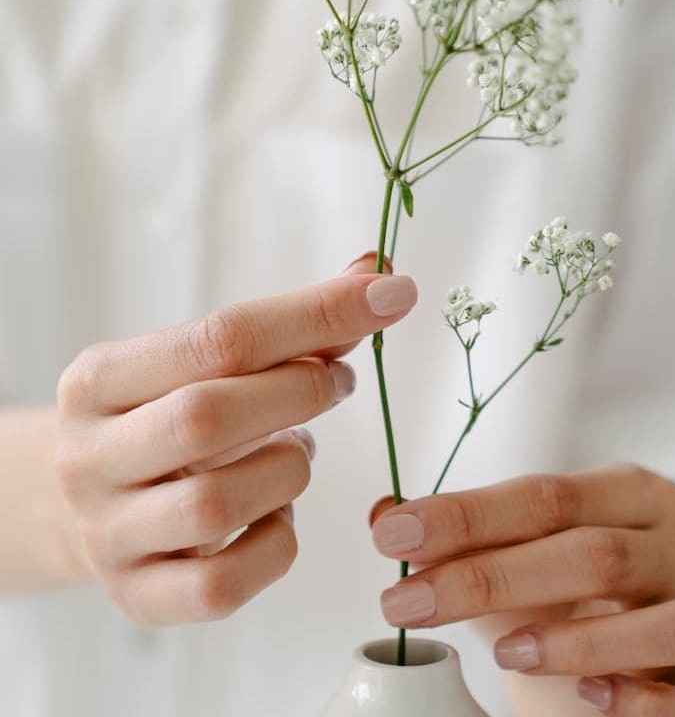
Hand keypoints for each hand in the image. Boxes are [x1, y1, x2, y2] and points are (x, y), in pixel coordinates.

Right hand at [56, 253, 415, 624]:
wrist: (87, 503)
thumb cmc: (163, 419)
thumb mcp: (201, 367)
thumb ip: (291, 328)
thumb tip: (378, 278)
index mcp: (100, 381)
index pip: (219, 337)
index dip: (315, 315)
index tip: (389, 295)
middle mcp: (89, 457)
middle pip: (209, 416)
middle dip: (300, 391)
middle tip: (338, 381)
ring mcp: (109, 534)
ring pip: (217, 504)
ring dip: (289, 470)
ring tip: (297, 449)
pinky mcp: (138, 595)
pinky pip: (223, 585)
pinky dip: (275, 545)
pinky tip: (277, 515)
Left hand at [370, 465, 674, 715]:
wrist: (616, 633)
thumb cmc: (555, 582)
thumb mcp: (507, 546)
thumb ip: (454, 530)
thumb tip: (383, 515)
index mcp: (624, 490)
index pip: (545, 495)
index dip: (466, 516)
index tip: (394, 535)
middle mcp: (672, 541)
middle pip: (594, 554)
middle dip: (490, 578)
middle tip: (406, 602)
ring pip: (665, 622)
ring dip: (574, 641)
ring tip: (501, 653)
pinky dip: (645, 700)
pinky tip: (588, 696)